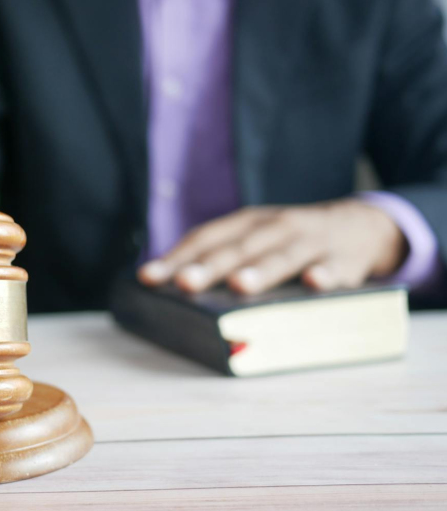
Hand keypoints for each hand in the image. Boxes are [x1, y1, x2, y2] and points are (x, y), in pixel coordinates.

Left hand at [138, 199, 407, 294]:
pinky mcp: (344, 259)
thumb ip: (226, 259)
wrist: (362, 226)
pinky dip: (326, 275)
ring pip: (282, 256)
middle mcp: (275, 226)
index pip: (207, 237)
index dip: (177, 256)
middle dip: (210, 266)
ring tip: (239, 286)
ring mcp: (310, 241)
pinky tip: (314, 284)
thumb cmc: (293, 242)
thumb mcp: (258, 241)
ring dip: (260, 270)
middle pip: (238, 248)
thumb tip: (177, 286)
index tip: (148, 277)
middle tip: (183, 283)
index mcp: (248, 223)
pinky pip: (336, 268)